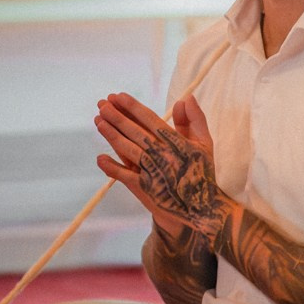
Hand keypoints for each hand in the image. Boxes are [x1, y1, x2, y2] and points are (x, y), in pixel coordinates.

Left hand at [95, 91, 229, 243]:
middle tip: (102, 103)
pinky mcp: (145, 189)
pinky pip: (125, 176)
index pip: (150, 119)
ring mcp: (153, 172)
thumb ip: (194, 119)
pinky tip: (100, 158)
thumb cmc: (201, 172)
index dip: (133, 107)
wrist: (201, 208)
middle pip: (135, 131)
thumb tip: (184, 98)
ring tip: (98, 121)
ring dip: (111, 135)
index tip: (118, 96)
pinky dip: (112, 168)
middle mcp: (163, 155)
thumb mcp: (204, 144)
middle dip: (117, 116)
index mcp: (176, 142)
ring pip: (128, 149)